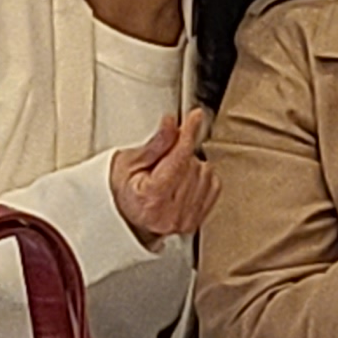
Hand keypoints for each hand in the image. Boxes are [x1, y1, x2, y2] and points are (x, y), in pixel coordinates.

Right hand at [108, 109, 217, 248]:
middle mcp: (170, 214)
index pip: (178, 159)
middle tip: (161, 162)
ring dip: (190, 166)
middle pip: (191, 164)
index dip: (187, 134)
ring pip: (205, 173)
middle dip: (179, 155)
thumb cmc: (123, 192)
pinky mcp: (197, 221)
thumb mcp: (129, 163)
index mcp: (151, 199)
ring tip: (169, 175)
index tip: (195, 117)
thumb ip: (156, 144)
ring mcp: (185, 220)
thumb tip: (171, 124)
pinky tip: (183, 182)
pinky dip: (201, 178)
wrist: (125, 220)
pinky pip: (214, 185)